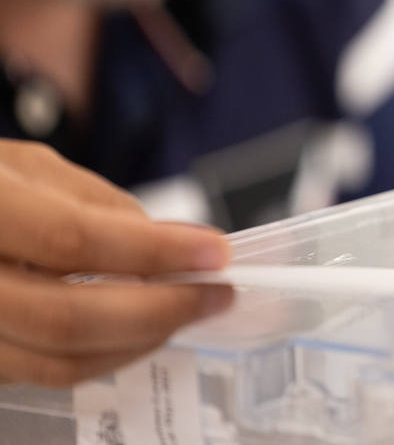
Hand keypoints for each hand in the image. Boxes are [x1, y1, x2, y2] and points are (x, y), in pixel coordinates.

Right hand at [0, 140, 232, 386]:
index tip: (216, 253)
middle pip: (66, 318)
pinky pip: (40, 373)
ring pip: (55, 362)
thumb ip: (103, 206)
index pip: (72, 241)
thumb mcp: (28, 168)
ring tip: (186, 312)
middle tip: (216, 294)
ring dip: (138, 341)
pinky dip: (101, 356)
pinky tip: (136, 329)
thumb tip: (182, 244)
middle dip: (159, 311)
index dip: (152, 252)